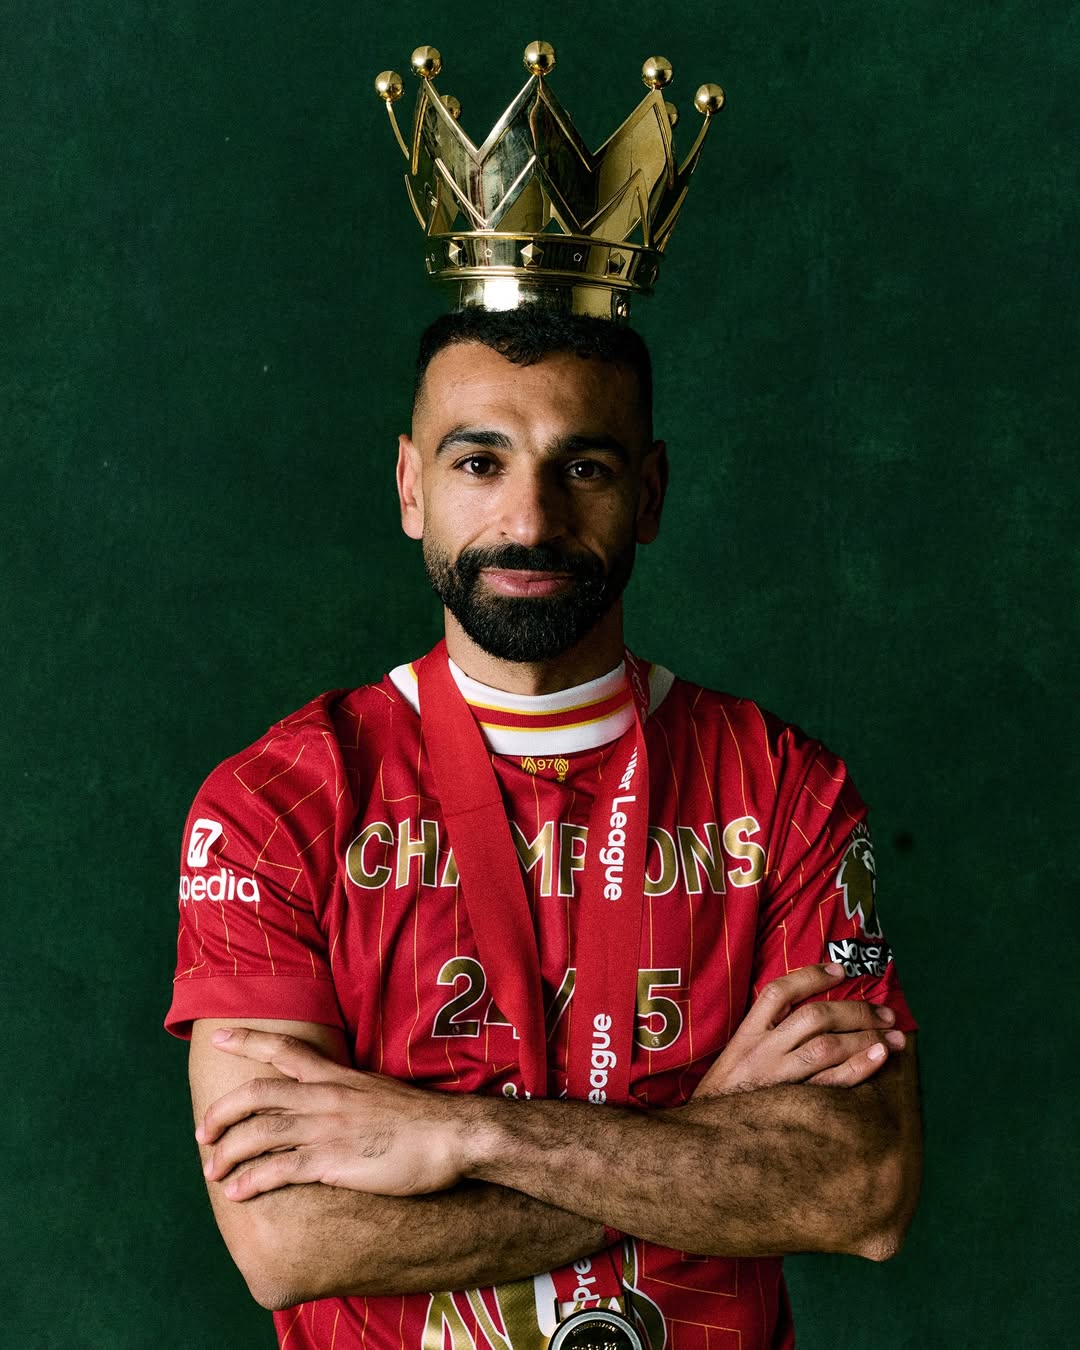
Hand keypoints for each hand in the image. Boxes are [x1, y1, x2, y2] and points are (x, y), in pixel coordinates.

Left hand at [197, 1029, 471, 1200]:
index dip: (249, 1040)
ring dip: (228, 1150)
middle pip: (257, 1093)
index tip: (220, 1036)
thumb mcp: (381, 1094)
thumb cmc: (423, 1121)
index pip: (285, 1050)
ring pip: (260, 1131)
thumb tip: (338, 1106)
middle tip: (202, 1130)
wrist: (453, 1136)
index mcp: (339, 1077)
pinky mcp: (333, 1159)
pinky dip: (250, 1180)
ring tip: (211, 1170)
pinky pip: (279, 1169)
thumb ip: (353, 1097)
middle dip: (222, 1111)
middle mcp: (326, 1096)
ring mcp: (327, 1127)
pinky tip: (235, 1192)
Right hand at [693, 963, 905, 1096]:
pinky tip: (879, 1058)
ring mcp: (777, 1079)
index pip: (779, 993)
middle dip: (855, 1011)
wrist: (706, 1140)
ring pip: (825, 1047)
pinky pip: (830, 1084)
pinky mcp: (791, 1106)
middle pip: (814, 1017)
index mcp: (746, 1035)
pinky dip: (858, 1068)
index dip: (811, 976)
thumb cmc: (727, 1095)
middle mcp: (762, 1051)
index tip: (841, 970)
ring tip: (894, 1037)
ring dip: (864, 1037)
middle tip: (886, 1013)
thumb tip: (810, 1016)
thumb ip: (765, 1035)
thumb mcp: (736, 1056)